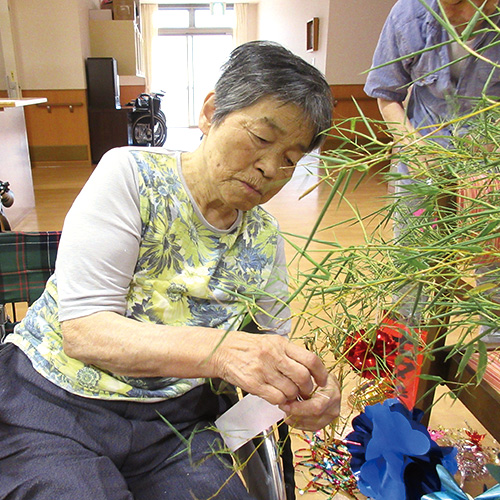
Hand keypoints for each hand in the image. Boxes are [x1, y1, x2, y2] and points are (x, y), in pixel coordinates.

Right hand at [213, 331, 328, 406]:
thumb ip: (288, 353)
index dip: (321, 373)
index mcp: (281, 344)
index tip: (322, 381)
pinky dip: (281, 402)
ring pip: (290, 390)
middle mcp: (274, 356)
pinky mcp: (254, 384)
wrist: (222, 350)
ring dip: (293, 396)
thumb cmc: (248, 346)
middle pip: (303, 377)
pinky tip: (277, 398)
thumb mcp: (270, 342)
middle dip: (307, 388)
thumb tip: (308, 369)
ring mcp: (264, 370)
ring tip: (288, 394)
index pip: (310, 359)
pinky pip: (276, 398)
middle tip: (304, 392)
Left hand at [278, 373, 340, 430]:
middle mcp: (333, 409)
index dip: (298, 408)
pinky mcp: (323, 424)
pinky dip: (297, 423)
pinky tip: (291, 415)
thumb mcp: (311, 376)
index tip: (284, 405)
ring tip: (286, 409)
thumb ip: (301, 385)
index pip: (315, 408)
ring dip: (294, 419)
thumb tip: (287, 393)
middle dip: (294, 414)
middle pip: (312, 419)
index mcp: (332, 395)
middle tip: (283, 406)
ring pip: (309, 425)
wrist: (328, 383)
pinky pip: (309, 428)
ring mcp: (329, 418)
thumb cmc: (318, 377)